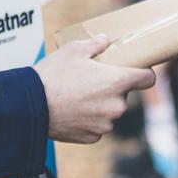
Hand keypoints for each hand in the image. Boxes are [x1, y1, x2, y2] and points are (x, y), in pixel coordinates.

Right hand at [34, 36, 156, 143]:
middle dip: (112, 88)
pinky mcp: (92, 137)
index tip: (137, 71)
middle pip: (124, 94)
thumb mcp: (74, 50)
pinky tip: (73, 110)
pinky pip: (97, 125)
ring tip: (78, 95)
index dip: (144, 73)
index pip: (148, 79)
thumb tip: (104, 41)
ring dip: (100, 104)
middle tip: (92, 80)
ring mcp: (105, 124)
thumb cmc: (53, 75)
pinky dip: (89, 119)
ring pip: (110, 111)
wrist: (30, 106)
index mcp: (117, 82)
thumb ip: (95, 44)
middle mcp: (116, 106)